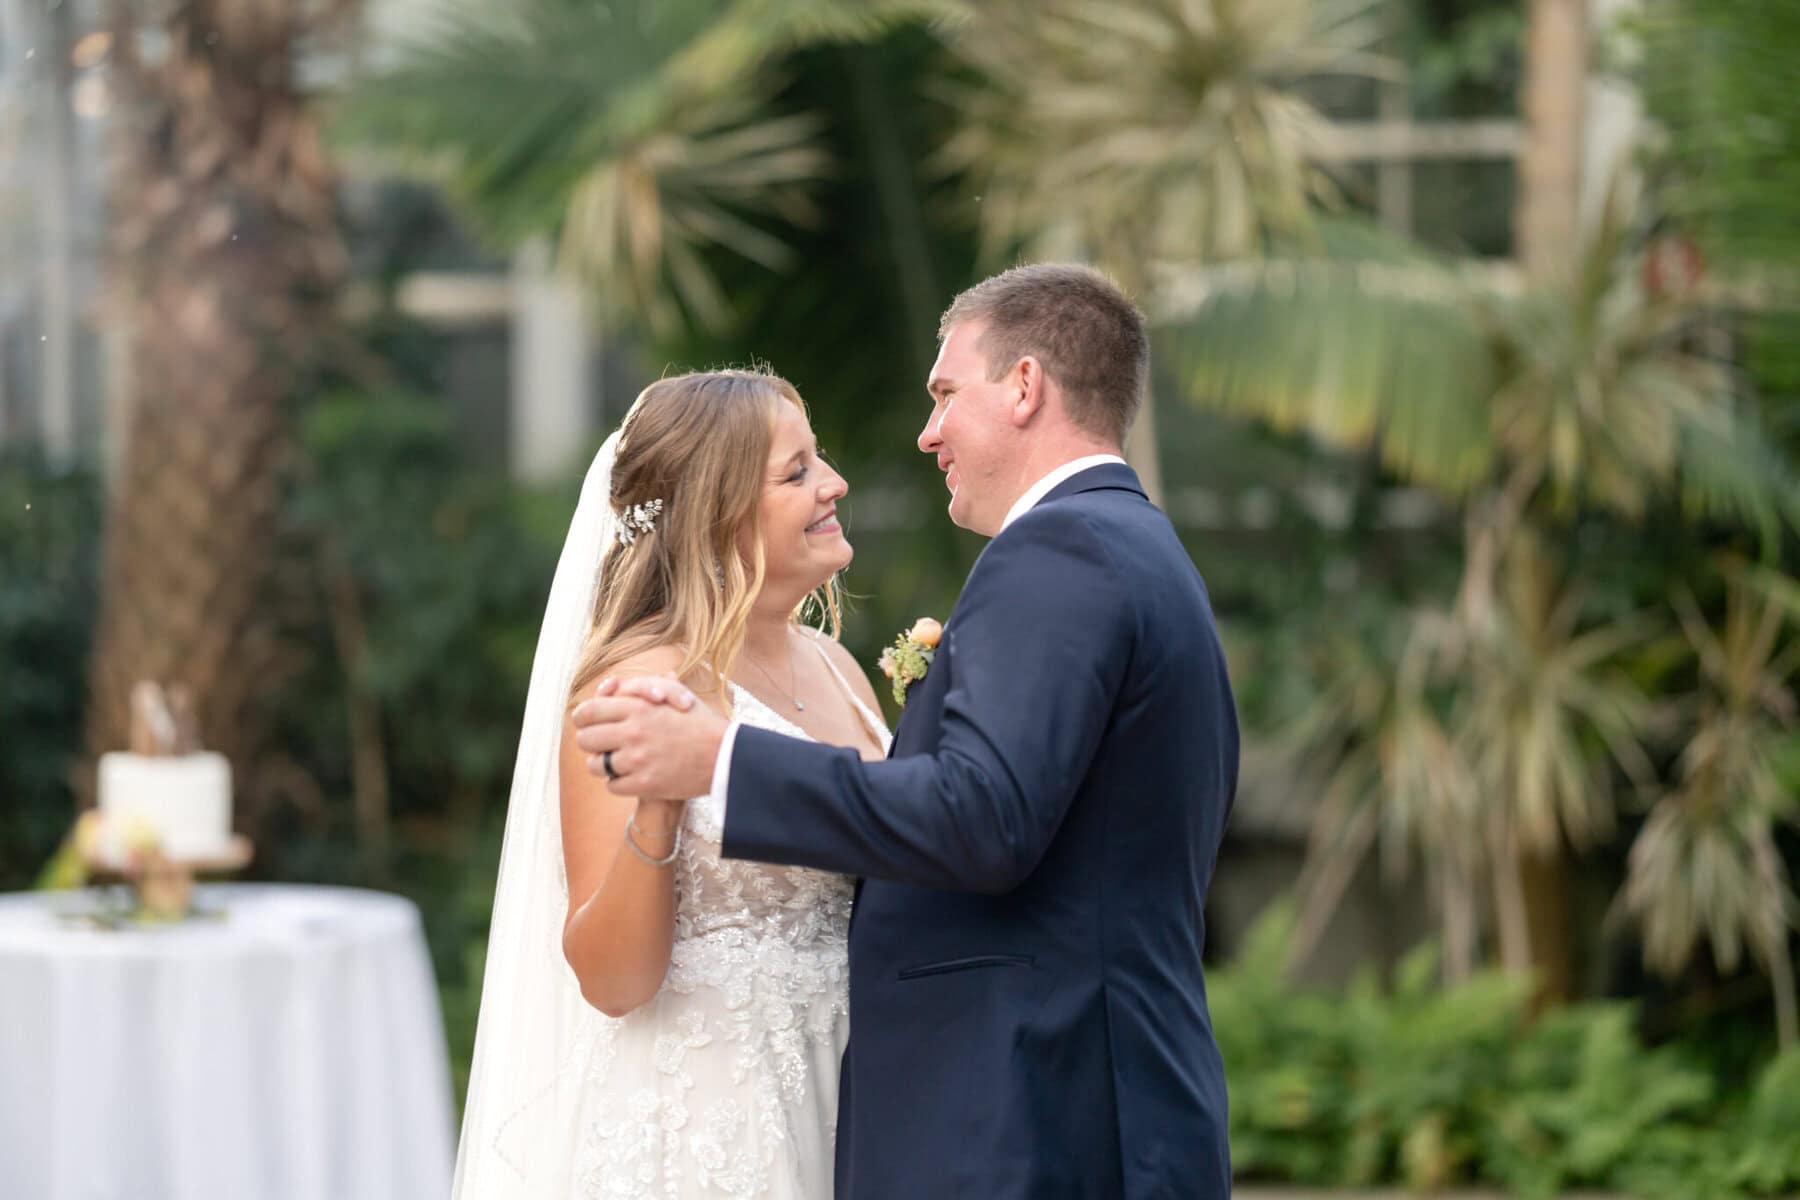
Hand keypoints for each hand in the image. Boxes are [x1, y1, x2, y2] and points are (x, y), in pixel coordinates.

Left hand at [571, 675, 724, 799]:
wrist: (725, 756)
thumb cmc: (700, 723)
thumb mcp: (673, 694)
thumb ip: (639, 687)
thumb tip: (611, 686)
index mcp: (637, 707)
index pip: (587, 712)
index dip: (583, 719)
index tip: (588, 724)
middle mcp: (633, 732)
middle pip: (585, 740)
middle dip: (591, 743)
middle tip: (603, 745)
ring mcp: (637, 760)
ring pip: (596, 766)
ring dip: (604, 765)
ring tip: (619, 763)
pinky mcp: (645, 784)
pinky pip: (612, 786)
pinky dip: (619, 783)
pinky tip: (634, 776)